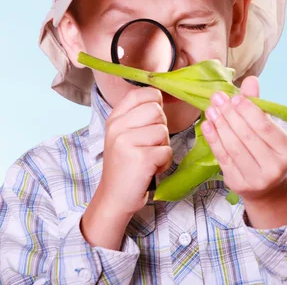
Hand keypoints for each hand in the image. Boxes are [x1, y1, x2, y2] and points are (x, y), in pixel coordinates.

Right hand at [81, 88, 171, 248]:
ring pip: (164, 131)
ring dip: (163, 147)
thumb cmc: (125, 165)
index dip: (155, 102)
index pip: (142, 93)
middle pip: (157, 110)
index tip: (153, 119)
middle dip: (161, 128)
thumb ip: (138, 114)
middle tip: (148, 145)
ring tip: (148, 158)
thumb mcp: (124, 134)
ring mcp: (126, 142)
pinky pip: (167, 150)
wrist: (114, 198)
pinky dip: (164, 162)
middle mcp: (117, 127)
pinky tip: (150, 169)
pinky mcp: (140, 158)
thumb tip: (162, 94)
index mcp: (114, 118)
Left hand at [201, 77, 286, 227]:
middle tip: (218, 98)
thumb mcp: (271, 130)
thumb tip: (250, 80)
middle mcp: (274, 167)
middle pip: (247, 136)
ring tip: (211, 109)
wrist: (269, 189)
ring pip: (233, 147)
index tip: (234, 96)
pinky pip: (223, 158)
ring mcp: (256, 178)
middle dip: (230, 114)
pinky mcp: (238, 184)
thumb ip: (259, 106)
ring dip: (220, 125)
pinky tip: (207, 125)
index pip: (264, 126)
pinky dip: (214, 140)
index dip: (247, 110)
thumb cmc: (270, 153)